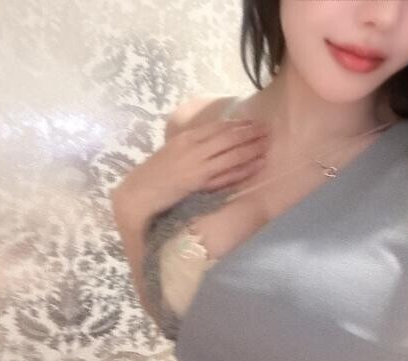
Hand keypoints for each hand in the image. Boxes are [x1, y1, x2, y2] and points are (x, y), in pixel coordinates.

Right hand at [112, 118, 270, 221]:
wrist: (139, 193)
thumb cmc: (155, 173)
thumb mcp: (173, 150)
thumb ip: (192, 144)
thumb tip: (213, 140)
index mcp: (186, 138)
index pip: (217, 127)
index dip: (238, 124)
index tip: (254, 121)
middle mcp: (193, 149)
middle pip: (228, 138)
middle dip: (250, 133)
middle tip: (268, 129)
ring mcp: (197, 166)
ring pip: (230, 155)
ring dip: (251, 149)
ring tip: (268, 144)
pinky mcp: (199, 184)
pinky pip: (225, 176)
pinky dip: (242, 170)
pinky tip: (256, 166)